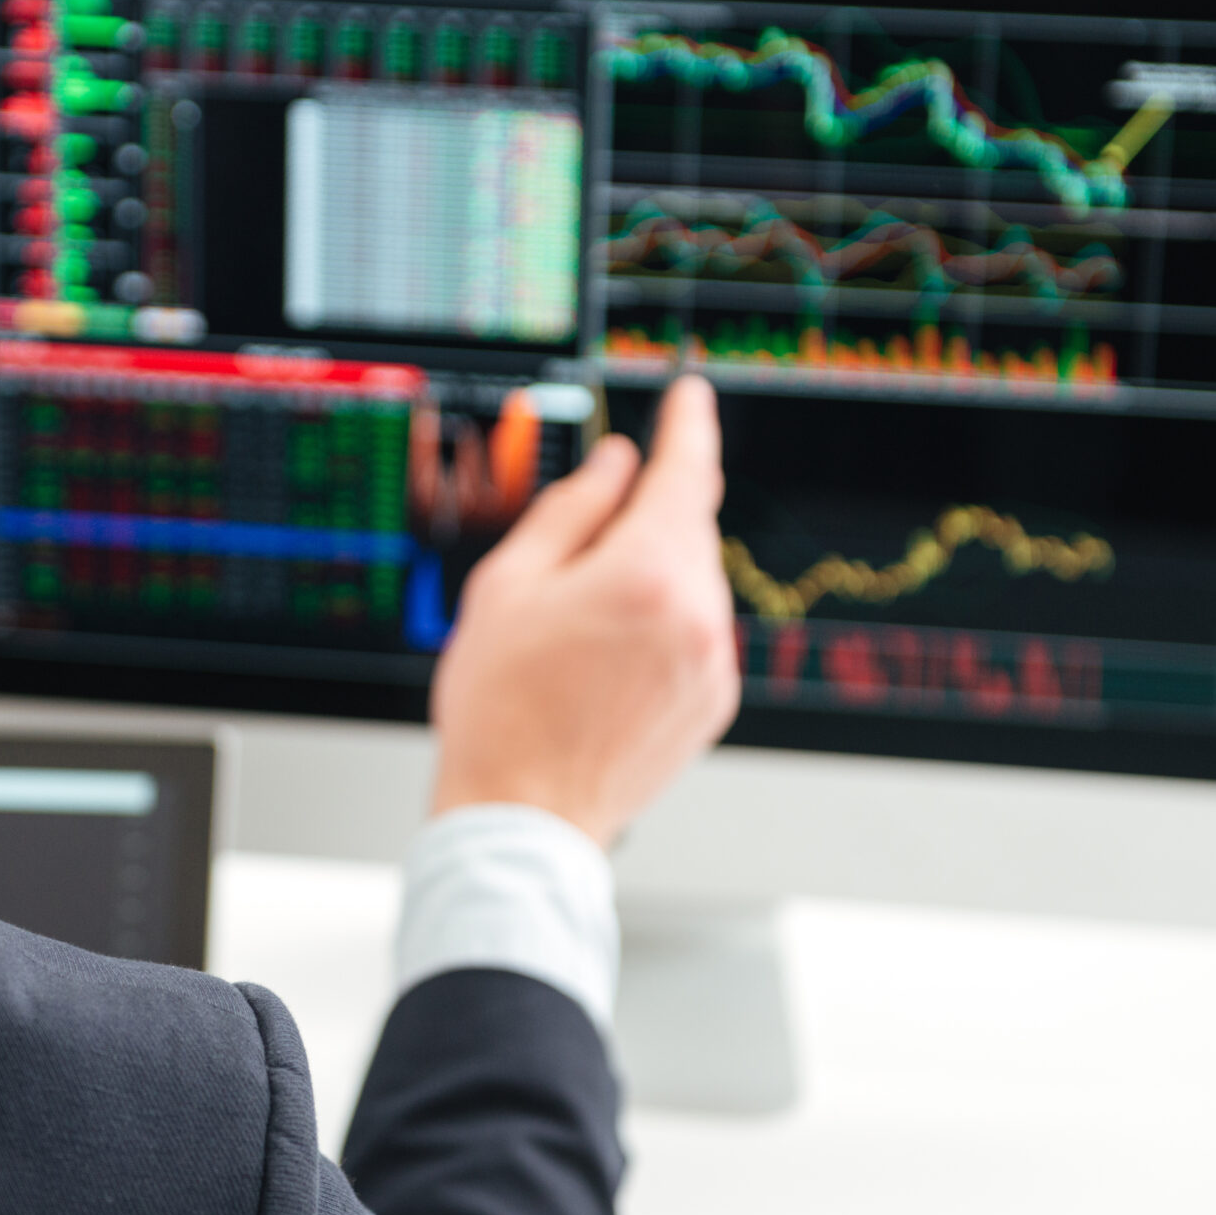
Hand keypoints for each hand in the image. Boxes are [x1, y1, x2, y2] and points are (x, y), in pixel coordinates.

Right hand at [427, 377, 738, 847]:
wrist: (524, 818)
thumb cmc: (501, 708)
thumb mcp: (509, 585)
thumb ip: (570, 512)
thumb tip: (614, 468)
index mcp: (648, 573)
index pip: (685, 472)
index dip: (688, 426)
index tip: (691, 396)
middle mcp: (699, 615)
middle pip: (685, 530)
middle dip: (641, 522)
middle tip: (572, 558)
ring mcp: (713, 663)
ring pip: (690, 583)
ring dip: (646, 579)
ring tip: (574, 632)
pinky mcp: (713, 701)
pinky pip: (695, 633)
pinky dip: (659, 625)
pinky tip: (602, 662)